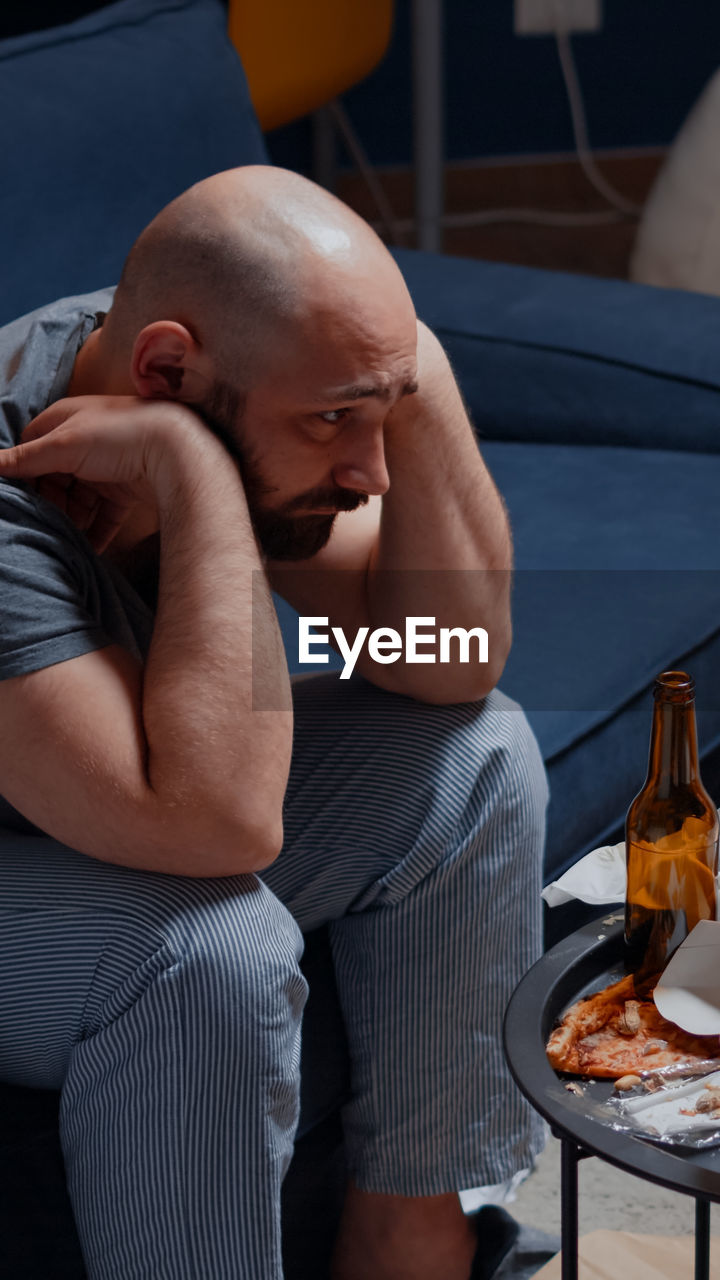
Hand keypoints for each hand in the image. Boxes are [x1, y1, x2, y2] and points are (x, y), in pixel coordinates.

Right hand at [0, 396, 206, 551]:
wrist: (180, 452)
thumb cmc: (121, 436)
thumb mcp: (64, 444)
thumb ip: (25, 458)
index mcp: (67, 420)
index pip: (31, 447)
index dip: (22, 472)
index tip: (18, 498)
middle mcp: (86, 442)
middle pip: (53, 478)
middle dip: (48, 502)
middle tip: (43, 522)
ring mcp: (107, 468)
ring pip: (78, 500)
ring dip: (71, 520)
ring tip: (64, 538)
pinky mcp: (127, 491)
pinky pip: (104, 517)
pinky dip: (96, 533)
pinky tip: (89, 550)